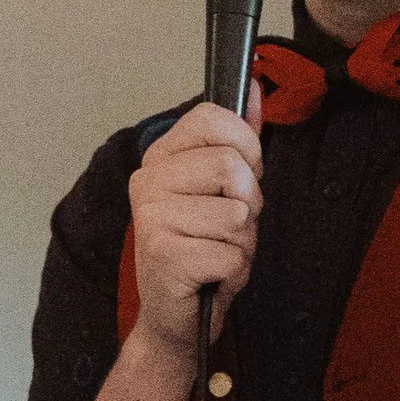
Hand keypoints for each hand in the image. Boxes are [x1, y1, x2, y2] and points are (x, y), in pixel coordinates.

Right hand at [125, 101, 265, 358]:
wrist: (177, 317)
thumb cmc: (202, 248)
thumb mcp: (224, 188)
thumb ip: (239, 137)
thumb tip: (253, 83)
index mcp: (159, 157)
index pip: (213, 118)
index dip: (245, 147)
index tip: (239, 177)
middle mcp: (146, 182)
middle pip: (231, 166)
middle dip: (248, 202)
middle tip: (227, 224)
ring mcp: (151, 218)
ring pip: (237, 213)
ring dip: (242, 240)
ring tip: (216, 250)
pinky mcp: (164, 256)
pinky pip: (232, 251)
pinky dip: (234, 269)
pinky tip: (210, 275)